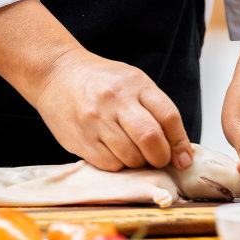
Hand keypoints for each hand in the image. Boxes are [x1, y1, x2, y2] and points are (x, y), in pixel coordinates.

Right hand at [33, 48, 193, 171]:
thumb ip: (156, 110)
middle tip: (160, 160)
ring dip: (139, 163)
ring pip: (131, 157)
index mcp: (136, 84)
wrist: (57, 74)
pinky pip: (110, 164)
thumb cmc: (102, 81)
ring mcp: (97, 121)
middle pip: (151, 139)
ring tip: (135, 154)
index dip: (180, 142)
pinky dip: (119, 165)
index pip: (169, 116)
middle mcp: (116, 101)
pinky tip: (116, 153)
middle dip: (161, 157)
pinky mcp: (81, 139)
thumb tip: (179, 150)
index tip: (183, 157)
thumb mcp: (133, 82)